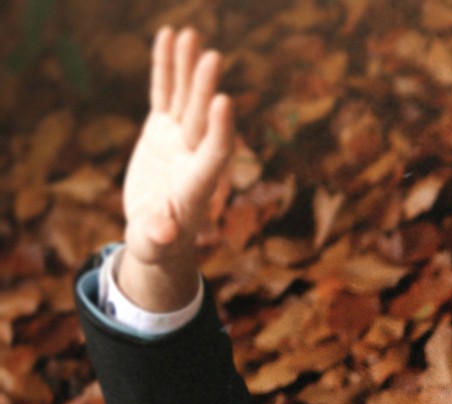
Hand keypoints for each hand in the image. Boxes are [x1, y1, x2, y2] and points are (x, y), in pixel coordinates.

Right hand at [118, 26, 233, 309]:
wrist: (158, 236)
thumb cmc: (157, 247)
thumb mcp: (153, 246)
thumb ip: (157, 237)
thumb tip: (163, 232)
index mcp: (195, 186)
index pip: (213, 154)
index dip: (221, 129)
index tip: (225, 101)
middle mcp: (192, 158)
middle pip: (201, 120)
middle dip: (204, 90)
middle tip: (213, 56)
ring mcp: (178, 142)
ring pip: (185, 100)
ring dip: (187, 69)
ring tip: (190, 33)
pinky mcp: (161, 132)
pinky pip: (164, 95)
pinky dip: (165, 69)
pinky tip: (168, 36)